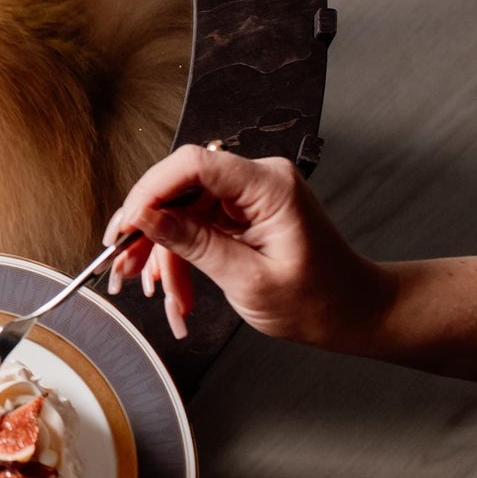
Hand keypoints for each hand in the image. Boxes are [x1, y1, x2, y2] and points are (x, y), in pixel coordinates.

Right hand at [104, 144, 390, 349]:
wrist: (355, 314)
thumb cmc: (318, 302)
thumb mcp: (247, 279)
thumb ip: (193, 243)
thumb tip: (145, 217)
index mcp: (269, 185)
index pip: (194, 163)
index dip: (150, 190)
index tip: (127, 225)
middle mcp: (258, 179)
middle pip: (181, 186)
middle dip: (149, 227)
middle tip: (122, 261)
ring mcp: (250, 194)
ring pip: (183, 209)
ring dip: (163, 250)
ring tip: (153, 289)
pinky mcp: (244, 211)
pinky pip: (197, 223)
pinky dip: (182, 254)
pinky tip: (174, 286)